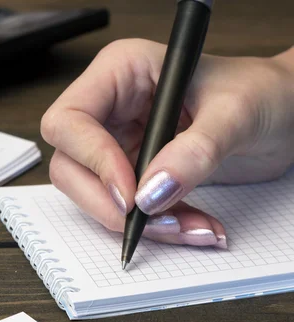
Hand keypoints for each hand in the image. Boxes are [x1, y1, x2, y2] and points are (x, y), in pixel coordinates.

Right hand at [41, 39, 293, 247]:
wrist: (283, 113)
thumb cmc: (262, 92)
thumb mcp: (236, 113)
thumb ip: (194, 152)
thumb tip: (150, 194)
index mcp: (120, 72)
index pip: (69, 120)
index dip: (92, 160)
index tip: (131, 195)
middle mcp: (109, 107)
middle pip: (69, 164)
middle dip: (107, 203)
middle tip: (152, 224)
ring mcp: (117, 140)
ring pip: (92, 193)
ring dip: (134, 222)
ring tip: (189, 228)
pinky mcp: (131, 170)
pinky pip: (124, 208)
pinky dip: (155, 226)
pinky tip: (193, 227)